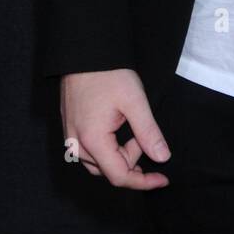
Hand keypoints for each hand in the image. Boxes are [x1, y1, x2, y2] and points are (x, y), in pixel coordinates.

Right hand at [60, 68, 170, 189]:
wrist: (85, 52)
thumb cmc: (108, 74)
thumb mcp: (135, 101)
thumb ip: (148, 132)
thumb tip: (162, 158)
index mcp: (92, 140)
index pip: (119, 176)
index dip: (143, 182)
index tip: (163, 179)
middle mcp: (76, 143)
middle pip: (108, 170)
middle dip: (132, 161)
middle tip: (145, 136)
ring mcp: (71, 135)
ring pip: (98, 162)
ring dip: (120, 153)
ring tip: (133, 130)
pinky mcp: (71, 127)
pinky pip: (89, 149)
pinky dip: (108, 147)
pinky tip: (119, 128)